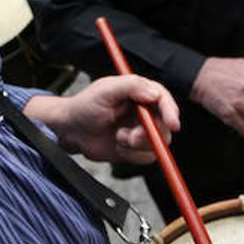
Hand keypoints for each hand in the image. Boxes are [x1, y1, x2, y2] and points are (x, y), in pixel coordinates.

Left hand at [24, 76, 180, 163]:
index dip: (170, 111)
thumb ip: (131, 86)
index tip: (172, 124)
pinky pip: (147, 157)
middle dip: (150, 134)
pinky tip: (118, 146)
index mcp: (139, 92)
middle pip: (165, 124)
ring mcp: (141, 131)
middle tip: (131, 137)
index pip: (163, 99)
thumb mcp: (106, 90)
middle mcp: (144, 111)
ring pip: (157, 144)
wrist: (72, 130)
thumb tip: (155, 94)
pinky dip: (132, 156)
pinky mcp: (136, 149)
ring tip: (119, 138)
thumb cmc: (85, 106)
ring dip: (137, 145)